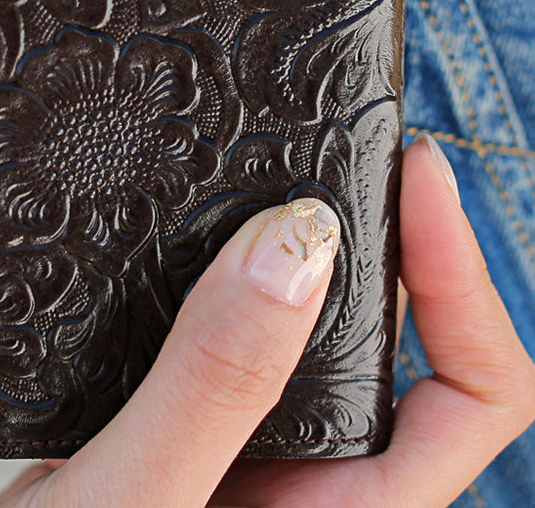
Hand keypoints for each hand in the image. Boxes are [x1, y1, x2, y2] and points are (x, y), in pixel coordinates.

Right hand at [0, 134, 534, 506]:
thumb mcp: (143, 493)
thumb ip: (217, 384)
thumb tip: (294, 242)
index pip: (473, 391)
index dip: (462, 276)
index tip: (412, 177)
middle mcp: (301, 472)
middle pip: (389, 335)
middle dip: (376, 234)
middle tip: (340, 143)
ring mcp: (235, 442)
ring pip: (294, 323)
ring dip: (286, 246)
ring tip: (263, 166)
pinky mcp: (173, 416)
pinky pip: (212, 325)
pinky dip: (202, 268)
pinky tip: (163, 233)